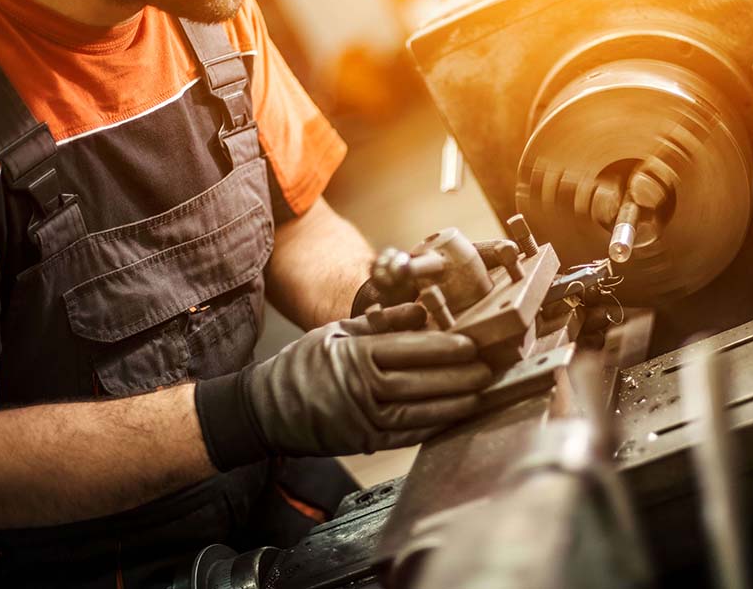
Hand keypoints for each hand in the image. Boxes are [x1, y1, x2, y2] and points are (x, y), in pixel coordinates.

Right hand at [242, 303, 491, 454]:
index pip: (406, 349)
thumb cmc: (303, 364)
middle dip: (457, 376)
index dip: (442, 347)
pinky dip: (434, 426)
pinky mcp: (364, 441)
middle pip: (418, 382)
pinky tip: (456, 416)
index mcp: (352, 355)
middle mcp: (358, 389)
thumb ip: (380, 321)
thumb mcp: (336, 331)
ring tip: (480, 393)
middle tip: (487, 368)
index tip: (470, 343)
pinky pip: (406, 435)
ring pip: (417, 411)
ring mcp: (361, 419)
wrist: (265, 410)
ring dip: (453, 403)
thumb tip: (421, 310)